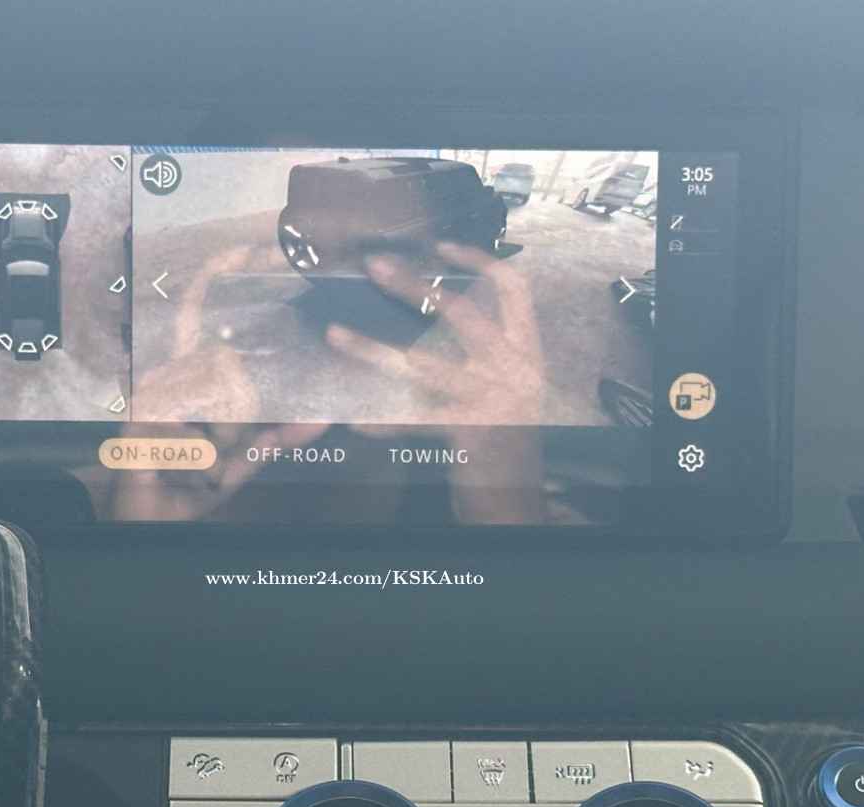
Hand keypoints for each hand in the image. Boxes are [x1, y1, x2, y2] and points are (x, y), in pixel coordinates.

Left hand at [324, 241, 546, 428]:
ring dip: (373, 349)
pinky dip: (380, 421)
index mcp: (528, 353)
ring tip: (336, 335)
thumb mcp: (508, 394)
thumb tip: (425, 317)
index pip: (513, 291)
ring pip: (423, 365)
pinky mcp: (469, 434)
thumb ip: (484, 359)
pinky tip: (356, 419)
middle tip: (373, 266)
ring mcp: (494, 401)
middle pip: (461, 313)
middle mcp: (517, 370)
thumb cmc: (505, 446)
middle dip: (413, 286)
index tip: (440, 244)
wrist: (519, 504)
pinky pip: (411, 420)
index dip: (478, 262)